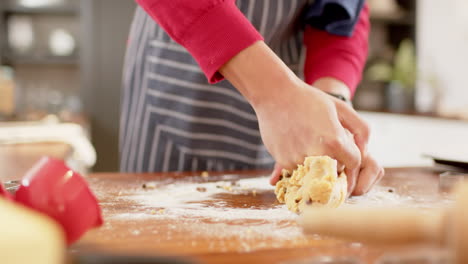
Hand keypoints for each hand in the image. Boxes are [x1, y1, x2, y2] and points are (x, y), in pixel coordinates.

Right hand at [269, 77, 383, 194]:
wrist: (275, 95)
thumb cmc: (310, 99)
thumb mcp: (341, 108)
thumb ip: (361, 130)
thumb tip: (365, 152)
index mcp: (334, 142)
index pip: (354, 163)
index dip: (352, 156)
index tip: (345, 149)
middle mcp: (317, 155)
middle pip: (336, 172)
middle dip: (336, 163)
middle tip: (328, 146)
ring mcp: (299, 161)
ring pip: (317, 173)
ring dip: (318, 164)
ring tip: (310, 140)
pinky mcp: (284, 162)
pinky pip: (300, 170)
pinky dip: (302, 161)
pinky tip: (297, 142)